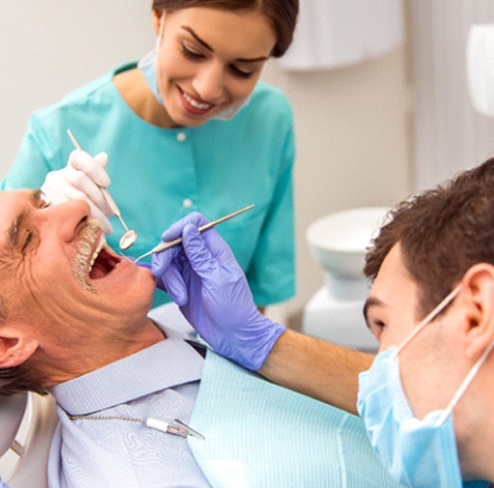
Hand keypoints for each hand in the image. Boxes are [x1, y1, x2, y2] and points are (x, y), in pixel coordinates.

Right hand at [41, 150, 113, 232]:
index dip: (94, 168)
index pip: (78, 157)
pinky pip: (69, 213)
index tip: (107, 184)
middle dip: (99, 197)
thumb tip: (104, 156)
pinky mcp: (47, 208)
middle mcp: (57, 176)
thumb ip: (97, 174)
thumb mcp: (92, 186)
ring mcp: (50, 191)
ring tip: (107, 226)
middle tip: (111, 212)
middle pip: (79, 179)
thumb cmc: (84, 200)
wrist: (60, 222)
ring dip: (96, 214)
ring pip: (76, 199)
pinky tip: (95, 228)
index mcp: (71, 168)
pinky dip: (85, 221)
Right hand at [150, 213, 285, 370]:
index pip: (196, 224)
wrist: (234, 336)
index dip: (180, 227)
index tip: (167, 239)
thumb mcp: (217, 279)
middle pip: (175, 242)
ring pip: (168, 261)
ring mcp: (191, 272)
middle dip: (165, 256)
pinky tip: (177, 298)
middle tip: (160, 272)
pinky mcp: (182, 287)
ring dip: (170, 279)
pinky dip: (166, 285)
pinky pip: (166, 278)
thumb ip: (201, 255)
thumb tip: (189, 229)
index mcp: (215, 250)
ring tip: (181, 298)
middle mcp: (201, 258)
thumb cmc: (234, 308)